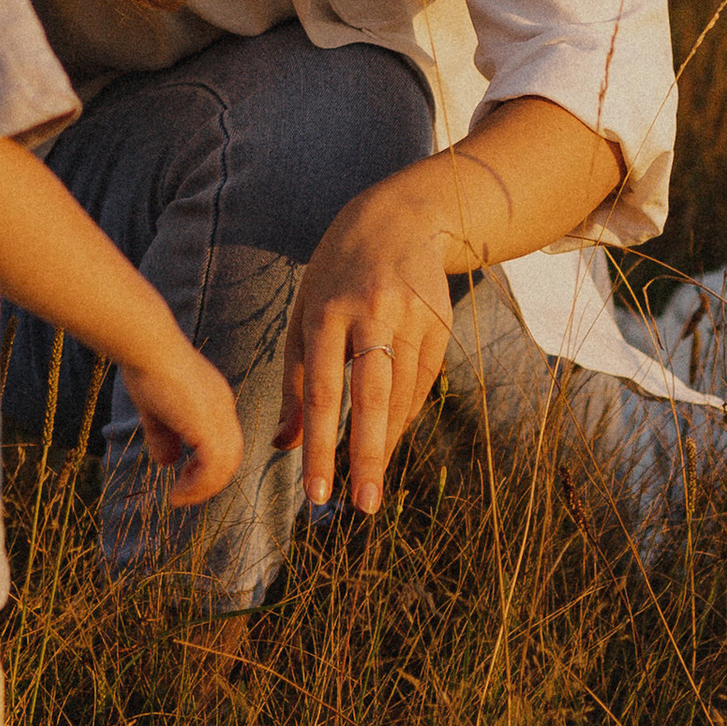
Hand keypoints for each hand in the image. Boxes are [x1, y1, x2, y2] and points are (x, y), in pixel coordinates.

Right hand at [120, 336, 244, 506]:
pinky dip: (198, 486)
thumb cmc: (146, 367)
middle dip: (210, 480)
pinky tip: (177, 493)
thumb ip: (162, 435)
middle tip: (184, 495)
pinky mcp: (208, 426)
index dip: (208, 463)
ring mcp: (219, 417)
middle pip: (231, 455)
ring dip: (203, 488)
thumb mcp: (154, 408)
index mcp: (215, 400)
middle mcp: (223, 408)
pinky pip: (212, 467)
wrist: (147, 347)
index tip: (185, 478)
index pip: (224, 440)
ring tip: (179, 498)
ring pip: (225, 466)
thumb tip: (165, 463)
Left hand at [277, 178, 457, 513]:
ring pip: (402, 396)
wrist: (400, 219)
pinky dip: (404, 416)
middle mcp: (373, 313)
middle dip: (366, 456)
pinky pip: (422, 383)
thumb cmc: (336, 275)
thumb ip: (295, 382)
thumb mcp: (304, 315)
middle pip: (372, 396)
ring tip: (370, 486)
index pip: (323, 390)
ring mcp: (412, 318)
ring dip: (386, 444)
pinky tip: (390, 441)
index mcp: (327, 311)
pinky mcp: (441, 324)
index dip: (319, 445)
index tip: (315, 491)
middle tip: (361, 506)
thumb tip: (285, 445)